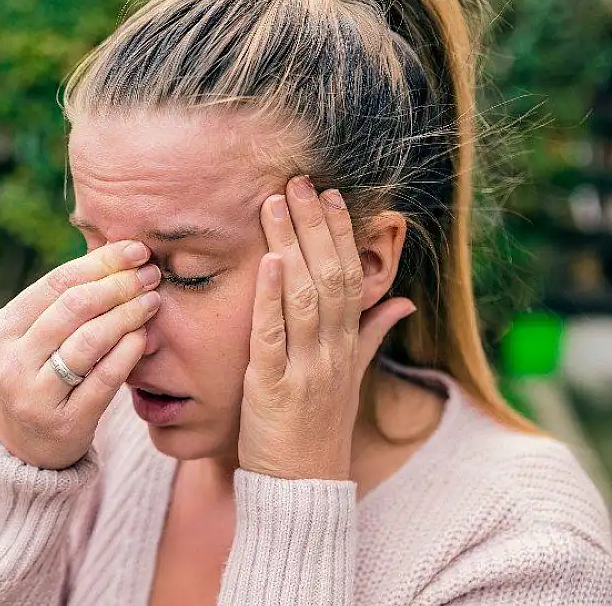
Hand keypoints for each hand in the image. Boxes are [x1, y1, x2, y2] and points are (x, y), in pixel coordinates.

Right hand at [0, 241, 161, 469]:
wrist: (23, 450)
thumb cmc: (37, 379)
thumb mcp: (32, 341)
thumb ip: (62, 303)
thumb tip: (118, 253)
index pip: (55, 284)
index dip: (99, 263)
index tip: (135, 250)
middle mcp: (9, 363)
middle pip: (73, 308)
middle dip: (118, 285)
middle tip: (150, 274)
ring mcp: (34, 396)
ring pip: (89, 341)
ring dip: (127, 315)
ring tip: (152, 301)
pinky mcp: (63, 424)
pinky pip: (104, 379)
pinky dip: (127, 353)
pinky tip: (144, 336)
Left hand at [238, 176, 415, 480]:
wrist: (303, 489)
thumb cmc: (318, 431)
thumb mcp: (351, 379)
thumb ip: (372, 337)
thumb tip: (403, 303)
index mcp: (348, 347)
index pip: (350, 278)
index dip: (340, 235)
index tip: (328, 196)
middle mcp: (333, 352)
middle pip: (330, 277)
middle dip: (314, 226)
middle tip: (298, 182)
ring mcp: (306, 369)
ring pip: (305, 297)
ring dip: (291, 246)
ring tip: (276, 204)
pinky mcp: (273, 387)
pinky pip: (274, 336)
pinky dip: (271, 298)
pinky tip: (267, 262)